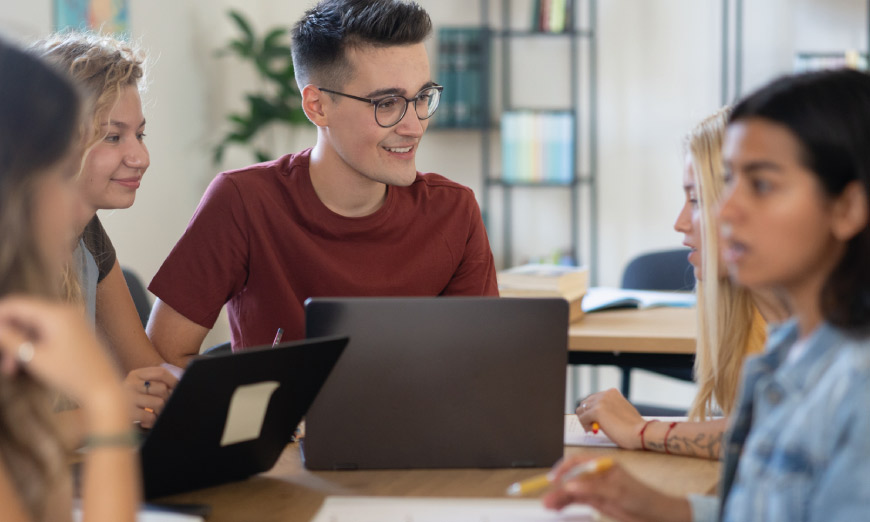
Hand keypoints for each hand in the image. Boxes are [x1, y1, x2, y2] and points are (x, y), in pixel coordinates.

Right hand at [0, 295, 123, 409]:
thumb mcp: (34, 358)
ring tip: (11, 369)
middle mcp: (65, 311)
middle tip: (2, 361)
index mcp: (56, 313)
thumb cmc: (70, 375)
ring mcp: (72, 321)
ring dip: (19, 344)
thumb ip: (10, 340)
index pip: (16, 304)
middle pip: (24, 315)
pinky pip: (47, 332)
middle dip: (8, 336)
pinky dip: (34, 345)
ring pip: (34, 326)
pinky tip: (25, 364)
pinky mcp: (75, 331)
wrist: (104, 388)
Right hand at [123, 366, 178, 427]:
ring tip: (153, 415)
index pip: (161, 372)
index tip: (177, 388)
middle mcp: (130, 383)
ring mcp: (127, 398)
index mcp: (135, 374)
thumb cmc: (127, 403)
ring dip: (160, 412)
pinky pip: (150, 417)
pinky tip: (146, 422)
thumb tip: (179, 385)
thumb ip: (155, 382)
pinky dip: (152, 421)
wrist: (101, 417)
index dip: (173, 381)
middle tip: (162, 407)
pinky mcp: (126, 413)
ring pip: (159, 403)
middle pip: (162, 389)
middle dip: (167, 399)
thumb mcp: (138, 387)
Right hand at [542, 455, 690, 521]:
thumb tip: (571, 486)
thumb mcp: (618, 492)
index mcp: (602, 464)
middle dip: (558, 488)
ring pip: (572, 491)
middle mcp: (597, 474)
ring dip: (560, 497)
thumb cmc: (643, 497)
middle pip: (572, 478)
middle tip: (547, 498)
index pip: (577, 463)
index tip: (553, 479)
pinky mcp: (597, 500)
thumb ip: (593, 488)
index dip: (563, 470)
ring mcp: (596, 488)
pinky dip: (567, 504)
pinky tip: (558, 507)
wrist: (657, 513)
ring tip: (549, 506)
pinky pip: (577, 500)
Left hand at [576, 388, 645, 449]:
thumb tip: (592, 414)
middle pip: (584, 403)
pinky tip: (594, 430)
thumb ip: (608, 409)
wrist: (641, 433)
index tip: (593, 421)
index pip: (592, 399)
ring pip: (581, 410)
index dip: (591, 411)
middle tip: (591, 426)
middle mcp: (605, 394)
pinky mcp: (597, 411)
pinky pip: (582, 419)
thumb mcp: (620, 411)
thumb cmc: (632, 427)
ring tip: (593, 428)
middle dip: (586, 415)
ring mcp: (601, 401)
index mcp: (611, 392)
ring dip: (585, 420)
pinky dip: (585, 426)